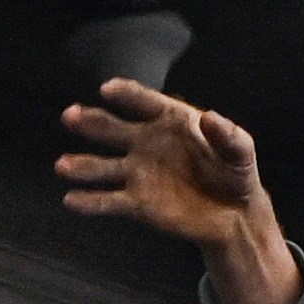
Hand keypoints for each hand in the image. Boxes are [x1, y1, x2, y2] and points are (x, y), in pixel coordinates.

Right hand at [56, 80, 303, 303]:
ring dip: (82, 165)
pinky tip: (71, 200)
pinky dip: (90, 202)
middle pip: (113, 129)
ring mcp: (138, 172)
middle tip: (71, 116)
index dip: (126, 94)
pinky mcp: (137, 203)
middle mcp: (146, 142)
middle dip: (92, 122)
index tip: (108, 89)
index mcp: (170, 120)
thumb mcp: (241, 152)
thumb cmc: (236, 173)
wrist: (232, 214)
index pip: (144, 102)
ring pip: (104, 166)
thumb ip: (228, 135)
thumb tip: (210, 117)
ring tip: (62, 165)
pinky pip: (109, 201)